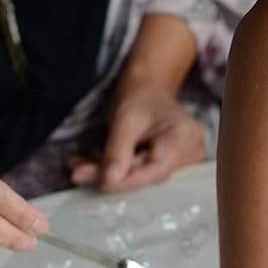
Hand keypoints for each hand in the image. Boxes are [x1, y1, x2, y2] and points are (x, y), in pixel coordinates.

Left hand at [67, 84, 204, 191]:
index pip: (152, 172)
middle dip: (110, 173)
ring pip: (138, 174)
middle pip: (145, 175)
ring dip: (108, 170)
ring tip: (81, 162)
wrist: (146, 85)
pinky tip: (94, 159)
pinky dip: (115, 165)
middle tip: (79, 170)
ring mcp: (180, 159)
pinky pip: (138, 170)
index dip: (123, 181)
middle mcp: (188, 152)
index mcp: (184, 139)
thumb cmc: (141, 94)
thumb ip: (117, 152)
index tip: (97, 182)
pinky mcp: (167, 162)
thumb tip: (109, 181)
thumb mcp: (125, 119)